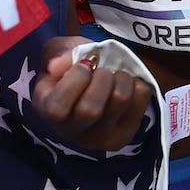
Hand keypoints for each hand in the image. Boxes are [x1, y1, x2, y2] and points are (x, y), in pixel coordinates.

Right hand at [30, 35, 150, 150]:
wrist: (92, 84)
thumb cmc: (71, 67)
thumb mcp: (58, 51)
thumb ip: (57, 53)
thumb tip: (57, 65)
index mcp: (48, 110)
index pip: (58, 108)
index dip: (75, 81)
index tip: (84, 65)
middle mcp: (71, 132)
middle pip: (90, 110)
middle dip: (101, 78)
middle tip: (101, 70)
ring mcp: (99, 138)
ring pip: (119, 101)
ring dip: (121, 78)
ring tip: (115, 75)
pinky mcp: (124, 134)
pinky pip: (141, 101)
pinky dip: (138, 84)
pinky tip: (126, 86)